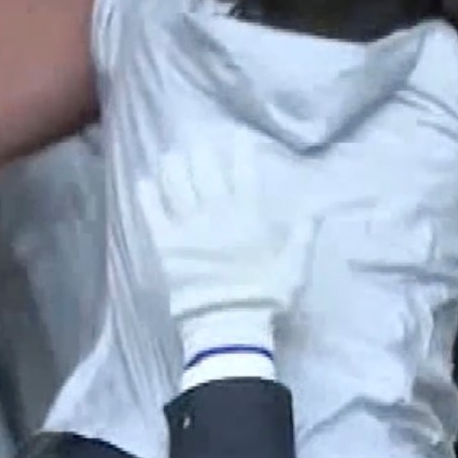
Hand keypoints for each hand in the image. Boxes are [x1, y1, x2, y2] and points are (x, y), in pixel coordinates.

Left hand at [132, 135, 313, 363]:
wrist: (229, 322)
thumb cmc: (265, 295)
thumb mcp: (295, 266)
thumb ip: (302, 236)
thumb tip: (315, 211)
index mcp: (248, 216)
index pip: (244, 173)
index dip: (240, 152)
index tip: (236, 135)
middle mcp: (216, 213)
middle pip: (205, 172)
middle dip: (200, 154)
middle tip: (196, 143)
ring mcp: (188, 227)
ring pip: (176, 186)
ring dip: (172, 168)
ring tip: (169, 156)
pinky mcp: (167, 245)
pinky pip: (152, 214)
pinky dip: (147, 197)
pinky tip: (143, 183)